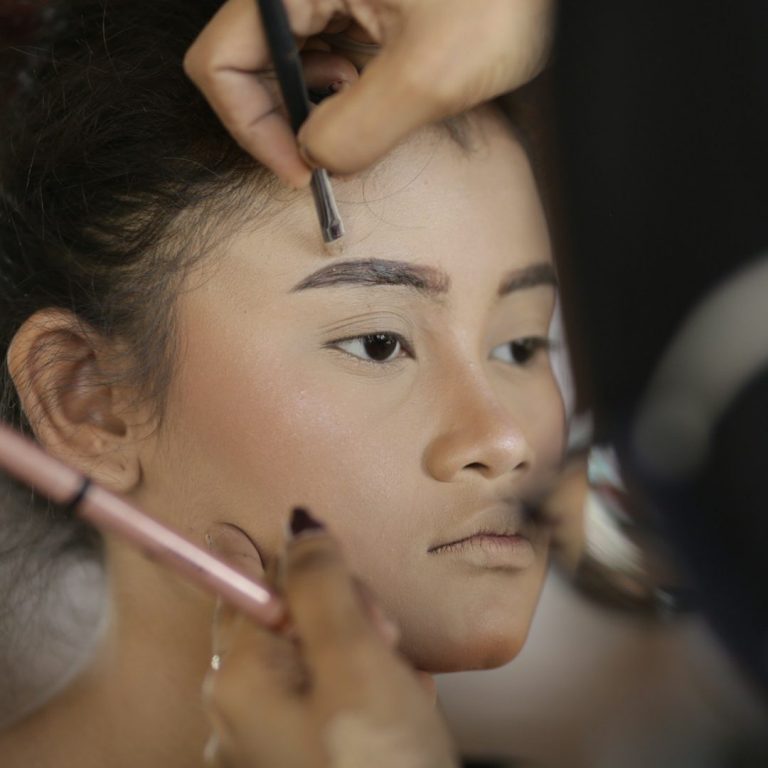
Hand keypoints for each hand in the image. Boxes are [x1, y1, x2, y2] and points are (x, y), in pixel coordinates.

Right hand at [184, 0, 553, 185]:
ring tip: (370, 116)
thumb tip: (318, 160)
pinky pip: (326, 48)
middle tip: (335, 156)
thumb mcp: (431, 72)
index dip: (251, 127)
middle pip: (250, 62)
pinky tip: (382, 93)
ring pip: (289, 59)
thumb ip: (358, 129)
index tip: (299, 170)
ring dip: (318, 106)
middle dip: (287, 120)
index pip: (221, 60)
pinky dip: (343, 86)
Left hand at [203, 517, 456, 767]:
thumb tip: (296, 519)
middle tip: (387, 655)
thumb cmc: (380, 766)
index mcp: (237, 678)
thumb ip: (322, 582)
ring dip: (369, 659)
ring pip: (322, 656)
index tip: (359, 609)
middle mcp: (237, 709)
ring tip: (401, 697)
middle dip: (351, 624)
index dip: (319, 582)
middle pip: (293, 618)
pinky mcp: (300, 756)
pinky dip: (368, 693)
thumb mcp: (357, 660)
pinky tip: (397, 715)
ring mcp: (266, 740)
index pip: (262, 581)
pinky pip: (331, 696)